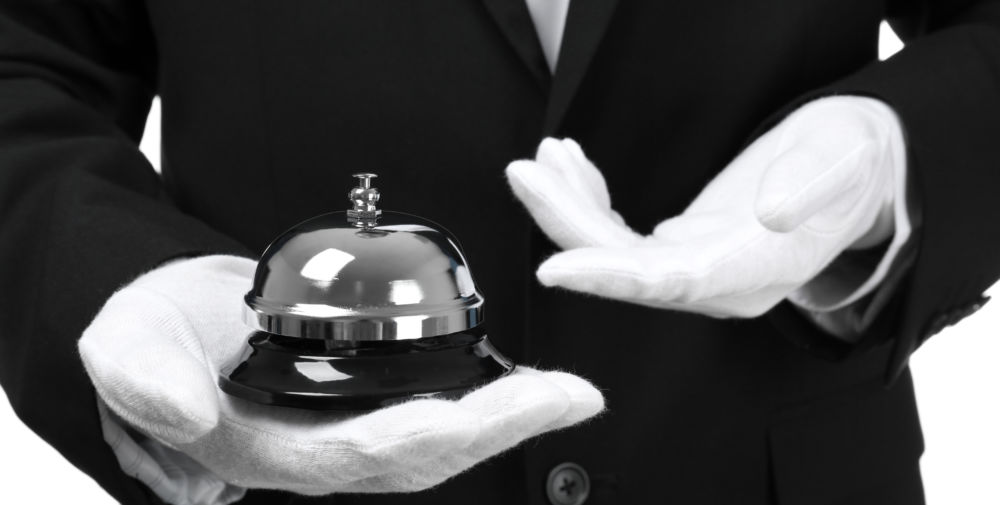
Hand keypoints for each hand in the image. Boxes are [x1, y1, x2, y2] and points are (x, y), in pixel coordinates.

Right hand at [79, 256, 602, 494]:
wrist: (163, 326)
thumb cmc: (151, 334)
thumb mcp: (128, 345)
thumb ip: (146, 378)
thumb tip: (188, 414)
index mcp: (273, 449)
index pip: (374, 453)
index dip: (452, 434)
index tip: (526, 404)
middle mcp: (317, 452)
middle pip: (424, 455)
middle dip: (504, 429)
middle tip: (575, 397)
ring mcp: (339, 432)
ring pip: (433, 440)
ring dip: (502, 420)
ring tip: (565, 395)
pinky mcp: (353, 405)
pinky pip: (424, 412)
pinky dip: (474, 400)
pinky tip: (514, 383)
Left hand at [506, 96, 903, 317]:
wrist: (853, 169)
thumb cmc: (849, 162)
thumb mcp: (843, 160)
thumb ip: (813, 186)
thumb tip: (772, 213)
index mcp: (757, 272)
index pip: (672, 284)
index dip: (609, 278)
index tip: (554, 267)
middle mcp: (717, 282)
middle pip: (625, 268)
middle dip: (567, 222)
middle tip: (524, 173)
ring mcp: (695, 267)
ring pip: (612, 252)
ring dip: (567, 207)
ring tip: (537, 162)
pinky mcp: (679, 248)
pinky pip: (619, 236)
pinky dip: (587, 201)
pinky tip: (569, 167)